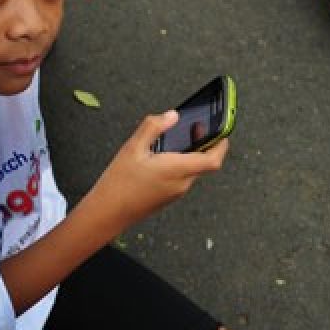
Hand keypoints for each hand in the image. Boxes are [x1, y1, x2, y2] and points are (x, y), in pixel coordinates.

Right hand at [87, 111, 228, 231]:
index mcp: (177, 169)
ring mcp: (175, 193)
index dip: (221, 143)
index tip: (221, 130)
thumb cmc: (119, 183)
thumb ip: (154, 127)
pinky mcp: (167, 198)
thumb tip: (172, 115)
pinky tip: (161, 157)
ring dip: (190, 154)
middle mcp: (181, 183)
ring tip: (176, 140)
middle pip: (204, 163)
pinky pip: (181, 178)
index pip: (213, 159)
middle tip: (196, 128)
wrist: (107, 213)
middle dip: (204, 144)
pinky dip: (179, 164)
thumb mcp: (133, 148)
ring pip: (192, 170)